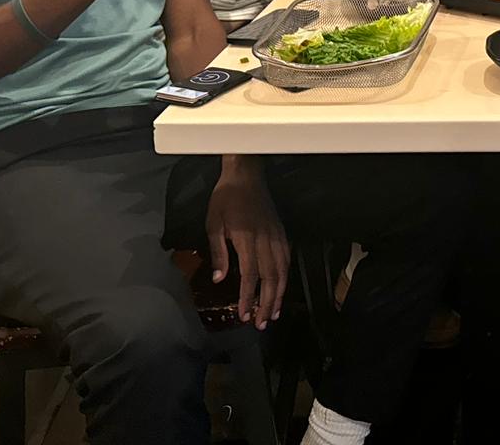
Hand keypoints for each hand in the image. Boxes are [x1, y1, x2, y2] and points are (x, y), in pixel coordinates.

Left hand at [205, 157, 290, 329]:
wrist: (246, 175)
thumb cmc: (225, 198)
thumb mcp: (213, 223)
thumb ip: (218, 252)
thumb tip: (219, 279)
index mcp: (247, 239)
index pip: (250, 275)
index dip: (248, 297)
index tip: (244, 314)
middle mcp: (265, 240)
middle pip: (270, 277)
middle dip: (266, 303)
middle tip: (261, 323)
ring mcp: (276, 236)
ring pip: (282, 270)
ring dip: (279, 294)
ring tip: (273, 313)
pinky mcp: (281, 232)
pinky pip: (286, 259)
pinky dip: (285, 277)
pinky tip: (281, 287)